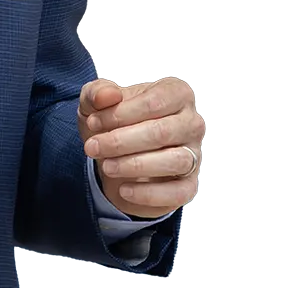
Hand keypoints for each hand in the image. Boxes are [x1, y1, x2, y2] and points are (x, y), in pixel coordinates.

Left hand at [80, 75, 206, 218]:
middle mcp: (192, 122)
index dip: (119, 114)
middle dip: (121, 142)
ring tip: (106, 167)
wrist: (117, 157)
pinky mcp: (188, 185)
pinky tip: (124, 190)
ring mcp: (194, 155)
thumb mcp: (96, 103)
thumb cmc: (113, 122)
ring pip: (174, 161)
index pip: (153, 102)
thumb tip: (108, 95)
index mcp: (176, 94)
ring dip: (135, 165)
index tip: (92, 122)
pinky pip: (177, 192)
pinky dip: (148, 194)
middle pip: (162, 132)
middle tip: (92, 148)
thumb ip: (97, 93)